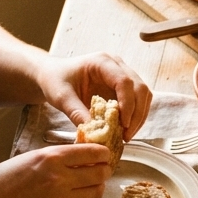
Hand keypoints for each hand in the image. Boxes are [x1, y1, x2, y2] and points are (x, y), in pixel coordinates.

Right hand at [0, 145, 112, 197]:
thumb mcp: (32, 157)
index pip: (93, 153)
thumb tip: (85, 156)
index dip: (103, 153)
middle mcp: (58, 179)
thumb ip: (59, 157)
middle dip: (104, 171)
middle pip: (100, 174)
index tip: (105, 155)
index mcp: (51, 158)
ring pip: (96, 193)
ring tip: (87, 186)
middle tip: (101, 171)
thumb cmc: (5, 179)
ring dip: (95, 188)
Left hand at [36, 52, 151, 138]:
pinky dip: (135, 117)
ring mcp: (124, 74)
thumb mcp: (61, 96)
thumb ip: (76, 112)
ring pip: (144, 95)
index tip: (123, 124)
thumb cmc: (56, 80)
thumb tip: (94, 132)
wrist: (54, 74)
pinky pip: (138, 101)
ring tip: (126, 135)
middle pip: (140, 88)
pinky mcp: (125, 87)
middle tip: (126, 135)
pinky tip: (125, 129)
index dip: (127, 104)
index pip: (124, 81)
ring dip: (139, 117)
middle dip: (136, 114)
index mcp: (102, 61)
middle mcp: (117, 65)